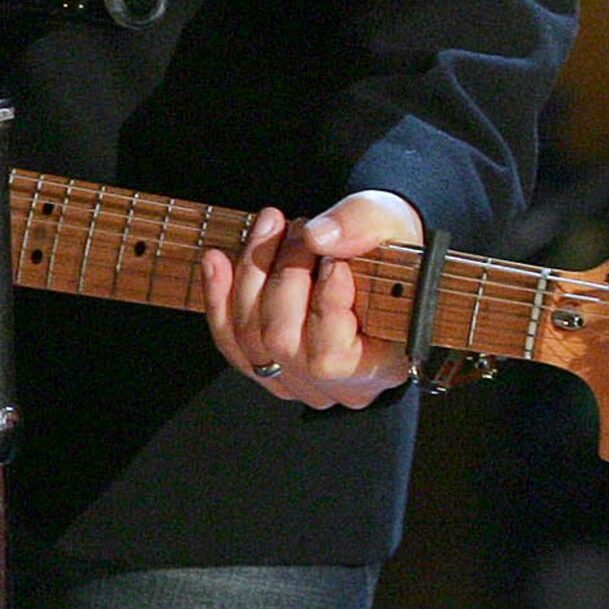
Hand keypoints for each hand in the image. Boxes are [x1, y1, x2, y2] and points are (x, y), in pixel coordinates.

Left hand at [200, 189, 422, 410]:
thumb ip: (362, 226)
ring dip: (251, 275)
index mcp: (382, 364)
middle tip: (300, 229)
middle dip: (284, 275)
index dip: (325, 302)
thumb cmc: (392, 244)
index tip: (334, 258)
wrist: (375, 249)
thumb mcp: (391, 222)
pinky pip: (231, 342)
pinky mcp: (269, 366)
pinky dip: (219, 297)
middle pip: (283, 342)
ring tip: (271, 228)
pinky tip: (216, 260)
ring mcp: (298, 380)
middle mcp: (338, 386)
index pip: (333, 356)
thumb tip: (318, 238)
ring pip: (252, 340)